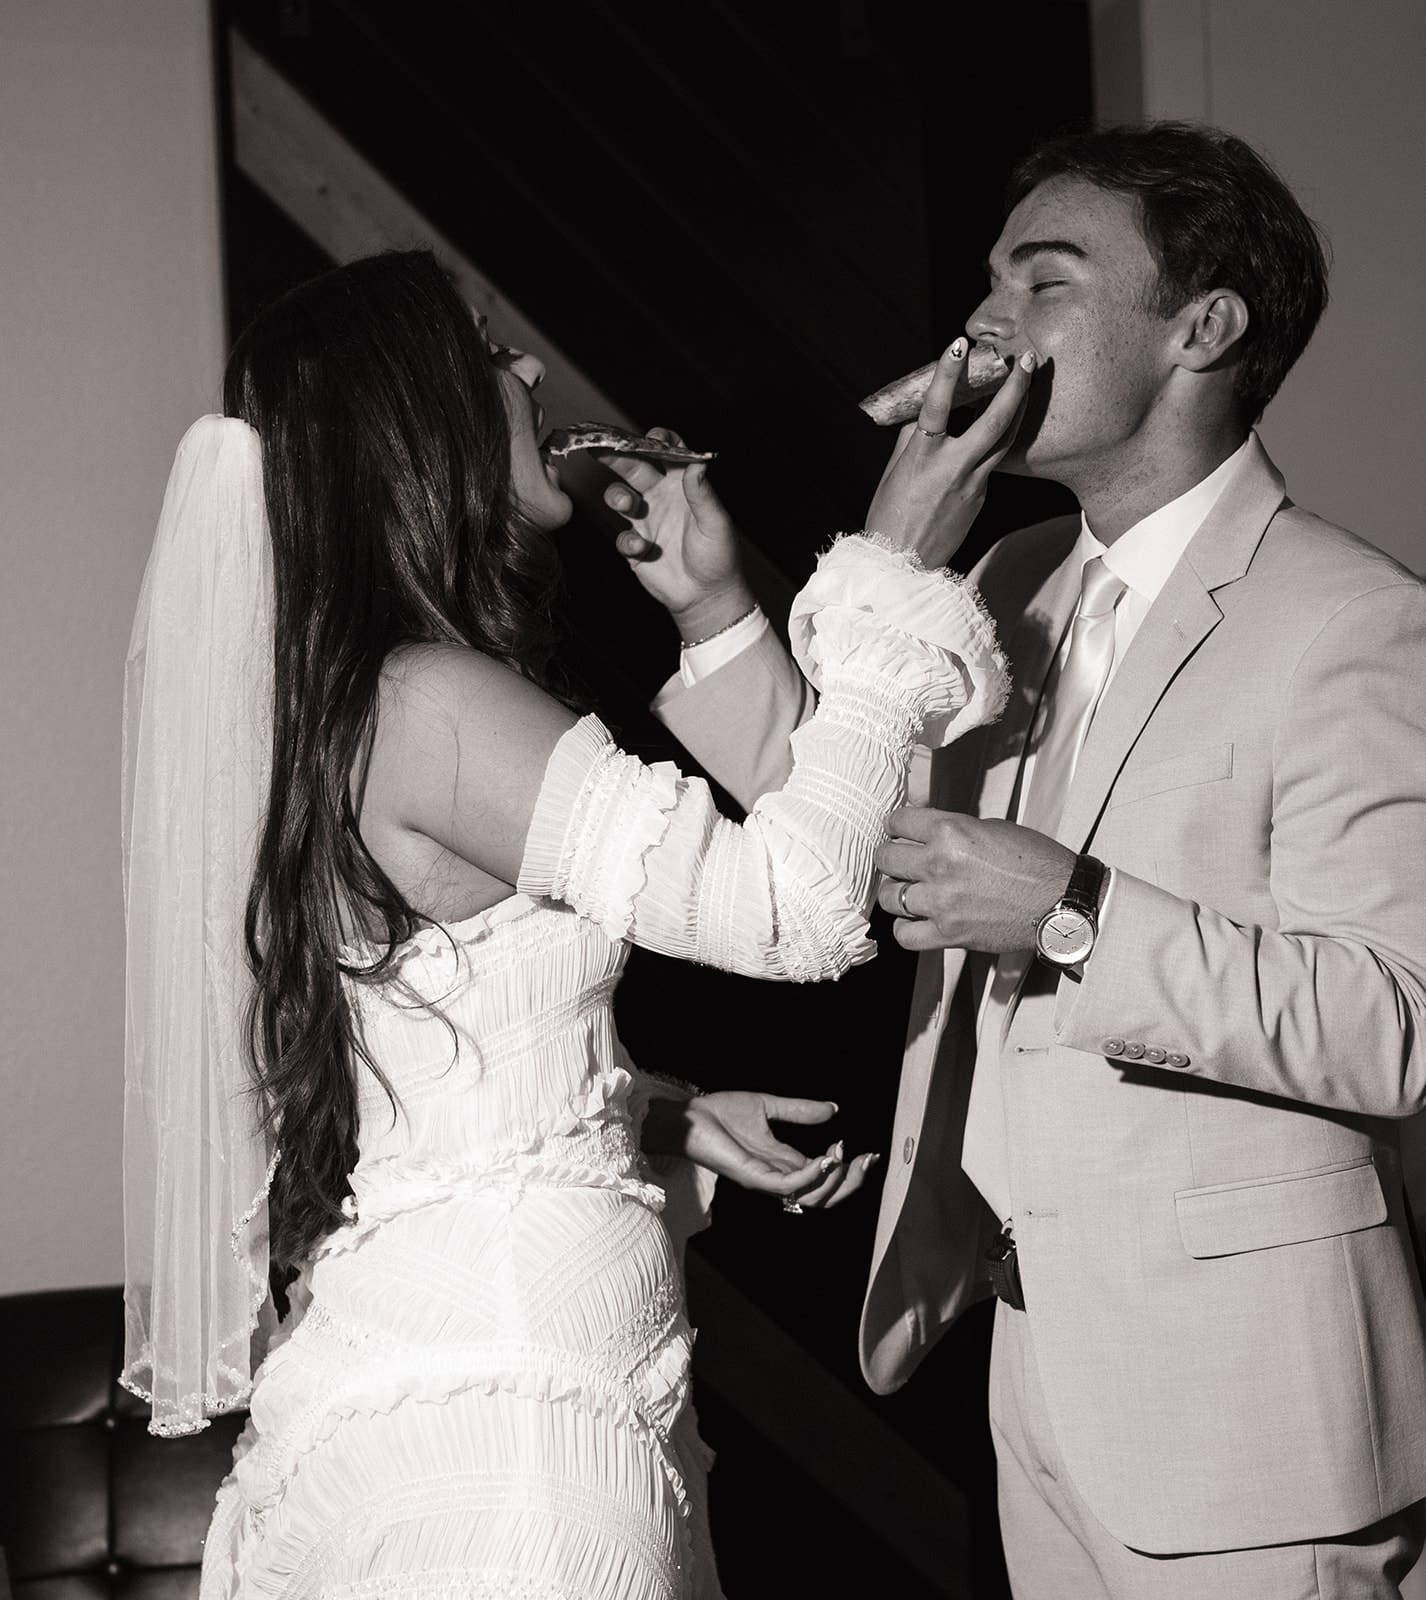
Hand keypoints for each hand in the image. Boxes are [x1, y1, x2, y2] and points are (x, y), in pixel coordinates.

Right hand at [600, 431, 754, 642]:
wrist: (706, 596)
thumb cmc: (718, 557)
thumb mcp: (716, 524)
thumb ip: (703, 495)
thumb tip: (697, 464)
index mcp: (682, 484)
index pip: (667, 452)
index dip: (657, 440)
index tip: (651, 439)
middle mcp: (660, 496)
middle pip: (633, 466)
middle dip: (617, 455)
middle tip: (601, 446)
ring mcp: (645, 519)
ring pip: (619, 496)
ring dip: (618, 495)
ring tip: (626, 504)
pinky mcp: (634, 545)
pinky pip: (622, 537)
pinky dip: (628, 541)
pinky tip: (643, 549)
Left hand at [646, 1091, 879, 1208]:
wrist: (690, 1115)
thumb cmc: (720, 1112)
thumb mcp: (769, 1106)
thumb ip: (800, 1110)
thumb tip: (834, 1109)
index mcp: (783, 1163)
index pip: (825, 1178)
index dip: (850, 1169)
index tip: (870, 1153)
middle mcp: (778, 1177)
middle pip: (824, 1197)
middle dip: (851, 1184)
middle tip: (866, 1161)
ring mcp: (766, 1181)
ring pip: (811, 1199)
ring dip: (833, 1179)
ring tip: (842, 1154)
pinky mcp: (753, 1178)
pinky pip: (789, 1186)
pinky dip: (811, 1175)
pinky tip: (824, 1157)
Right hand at [864, 339, 1037, 568]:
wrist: (902, 566)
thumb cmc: (888, 518)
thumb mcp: (893, 472)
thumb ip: (911, 439)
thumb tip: (925, 413)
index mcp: (923, 459)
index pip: (939, 407)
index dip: (948, 373)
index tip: (958, 344)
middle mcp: (953, 469)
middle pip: (995, 422)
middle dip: (1014, 386)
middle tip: (1027, 358)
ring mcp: (973, 485)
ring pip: (1005, 440)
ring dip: (1018, 407)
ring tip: (1026, 381)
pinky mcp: (981, 498)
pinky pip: (992, 461)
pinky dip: (996, 437)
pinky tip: (997, 423)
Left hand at [875, 807, 1075, 952]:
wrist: (1061, 900)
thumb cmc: (1036, 862)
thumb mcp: (992, 828)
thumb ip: (953, 830)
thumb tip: (924, 832)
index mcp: (951, 832)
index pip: (897, 822)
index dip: (895, 826)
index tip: (897, 831)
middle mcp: (941, 865)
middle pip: (886, 858)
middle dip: (891, 857)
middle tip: (900, 861)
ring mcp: (942, 902)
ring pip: (889, 897)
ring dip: (896, 892)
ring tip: (908, 890)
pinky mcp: (949, 934)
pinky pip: (904, 935)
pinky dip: (905, 927)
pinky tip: (915, 919)